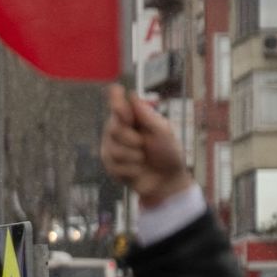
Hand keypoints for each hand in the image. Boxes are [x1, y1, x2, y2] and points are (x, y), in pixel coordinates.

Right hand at [101, 85, 192, 208]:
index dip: (115, 99)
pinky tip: (137, 170)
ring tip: (142, 159)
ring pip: (112, 148)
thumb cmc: (167, 153)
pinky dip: (130, 169)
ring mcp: (111, 146)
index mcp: (132, 118)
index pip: (117, 102)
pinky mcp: (109, 164)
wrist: (165, 180)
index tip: (118, 96)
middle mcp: (118, 129)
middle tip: (144, 144)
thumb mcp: (163, 132)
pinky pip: (113, 164)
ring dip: (133, 156)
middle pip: (113, 127)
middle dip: (131, 139)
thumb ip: (147, 116)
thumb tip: (132, 95)